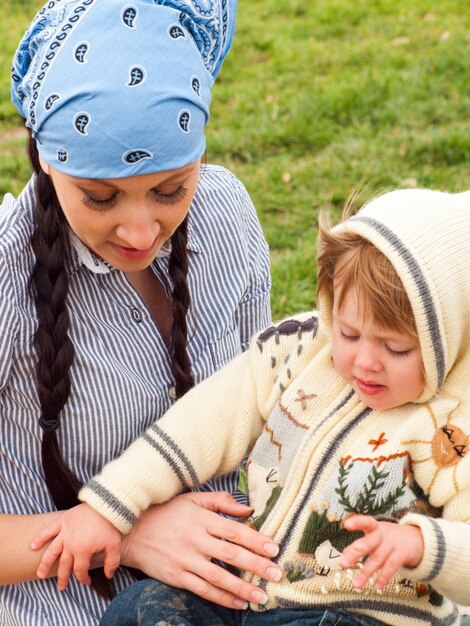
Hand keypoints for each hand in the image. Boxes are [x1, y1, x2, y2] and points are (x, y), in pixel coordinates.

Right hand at [30, 503, 121, 589]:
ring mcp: (64, 532)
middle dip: (62, 578)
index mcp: (82, 551)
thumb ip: (112, 562)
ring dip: (45, 564)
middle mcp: (70, 544)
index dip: (83, 578)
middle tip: (61, 587)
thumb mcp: (114, 545)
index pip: (80, 570)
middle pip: (64, 565)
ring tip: (40, 574)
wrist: (106, 504)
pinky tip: (33, 545)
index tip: (87, 582)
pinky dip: (40, 538)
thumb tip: (108, 575)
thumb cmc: (111, 525)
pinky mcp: (63, 521)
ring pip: (51, 551)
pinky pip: (49, 530)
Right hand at [121, 491, 280, 608]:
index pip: (234, 531)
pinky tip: (239, 603)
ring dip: (242, 588)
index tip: (274, 548)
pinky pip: (203, 589)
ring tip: (262, 596)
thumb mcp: (193, 499)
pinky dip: (222, 598)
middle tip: (276, 573)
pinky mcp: (176, 576)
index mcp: (201, 519)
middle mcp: (195, 540)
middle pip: (231, 554)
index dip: (256, 540)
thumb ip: (221, 502)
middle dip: (256, 565)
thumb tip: (248, 510)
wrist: (132, 531)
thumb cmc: (167, 512)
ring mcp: (185, 560)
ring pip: (219, 577)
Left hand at [339, 515, 423, 589]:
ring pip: (377, 559)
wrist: (416, 538)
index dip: (357, 522)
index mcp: (374, 527)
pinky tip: (376, 586)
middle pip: (368, 543)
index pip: (366, 522)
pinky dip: (383, 577)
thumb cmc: (388, 537)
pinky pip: (391, 567)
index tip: (345, 524)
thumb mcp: (376, 535)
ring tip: (356, 584)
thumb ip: (362, 543)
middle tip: (342, 563)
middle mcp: (382, 535)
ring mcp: (392, 545)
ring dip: (366, 573)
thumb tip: (345, 552)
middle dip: (354, 553)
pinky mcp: (401, 555)